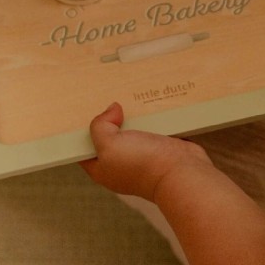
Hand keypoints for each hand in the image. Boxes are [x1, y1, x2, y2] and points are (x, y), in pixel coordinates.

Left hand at [80, 103, 212, 201]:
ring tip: (127, 92)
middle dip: (109, 116)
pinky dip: (149, 115)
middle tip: (107, 94)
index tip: (83, 108)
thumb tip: (112, 109)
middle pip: (109, 134)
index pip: (85, 148)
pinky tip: (146, 100)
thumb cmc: (142, 165)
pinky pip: (150, 125)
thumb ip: (101, 126)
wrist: (182, 172)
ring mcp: (142, 153)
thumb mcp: (109, 146)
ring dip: (131, 113)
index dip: (83, 129)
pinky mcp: (160, 144)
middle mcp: (121, 162)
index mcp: (103, 169)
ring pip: (131, 128)